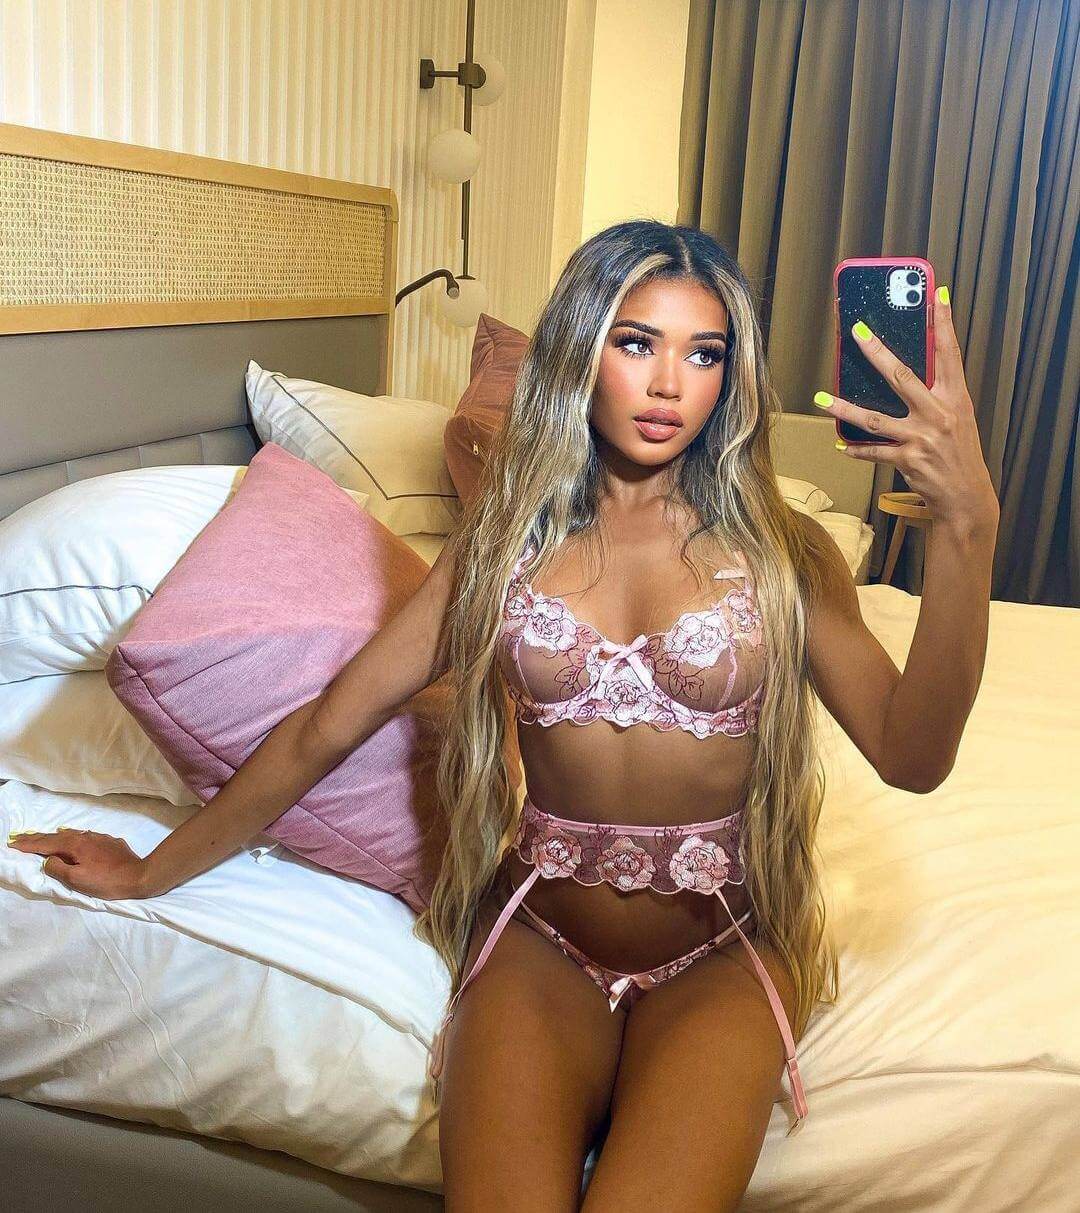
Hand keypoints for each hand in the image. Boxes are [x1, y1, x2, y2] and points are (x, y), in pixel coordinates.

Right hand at [6, 828, 149, 898]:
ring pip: (72, 835)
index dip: (29, 844)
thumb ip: (58, 868)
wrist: (139, 876)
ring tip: (44, 837)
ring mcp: (99, 838)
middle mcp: (86, 837)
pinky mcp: (110, 842)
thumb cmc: (106, 881)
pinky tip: (74, 839)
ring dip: (55, 837)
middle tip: (21, 837)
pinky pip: (86, 837)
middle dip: (38, 838)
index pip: (46, 844)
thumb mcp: (77, 879)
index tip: (13, 843)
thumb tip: (47, 860)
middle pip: (57, 836)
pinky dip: (74, 838)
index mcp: (75, 845)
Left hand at [813, 287, 999, 531]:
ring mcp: (921, 437)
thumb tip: (903, 376)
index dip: (943, 324)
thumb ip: (936, 396)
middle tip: (857, 332)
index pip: (949, 354)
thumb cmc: (959, 454)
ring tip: (821, 398)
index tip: (936, 296)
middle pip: (902, 376)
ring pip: (874, 419)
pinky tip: (840, 445)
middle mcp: (938, 414)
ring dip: (844, 409)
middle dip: (877, 352)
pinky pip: (874, 451)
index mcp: (955, 398)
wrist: (966, 496)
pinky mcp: (907, 460)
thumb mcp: (957, 419)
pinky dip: (856, 449)